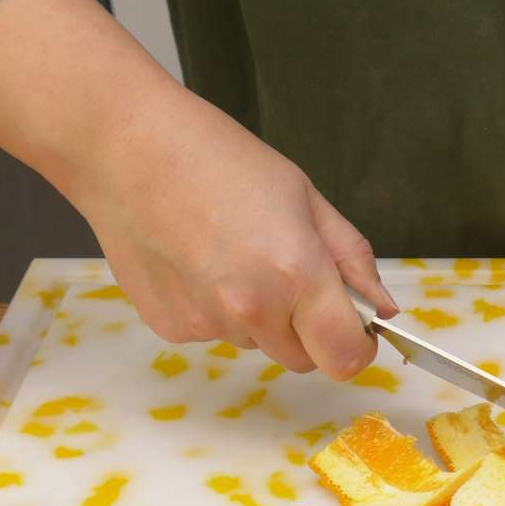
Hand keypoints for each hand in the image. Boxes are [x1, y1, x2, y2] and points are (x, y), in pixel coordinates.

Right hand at [76, 93, 398, 377]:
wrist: (123, 145)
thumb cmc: (217, 158)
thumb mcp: (305, 197)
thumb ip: (352, 260)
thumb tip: (382, 309)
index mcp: (297, 276)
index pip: (345, 359)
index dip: (356, 348)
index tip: (354, 329)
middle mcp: (252, 310)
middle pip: (303, 360)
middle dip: (308, 330)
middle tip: (287, 274)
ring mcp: (206, 323)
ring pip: (257, 344)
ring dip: (259, 317)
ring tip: (232, 254)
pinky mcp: (170, 327)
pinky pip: (213, 334)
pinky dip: (215, 310)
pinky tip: (196, 261)